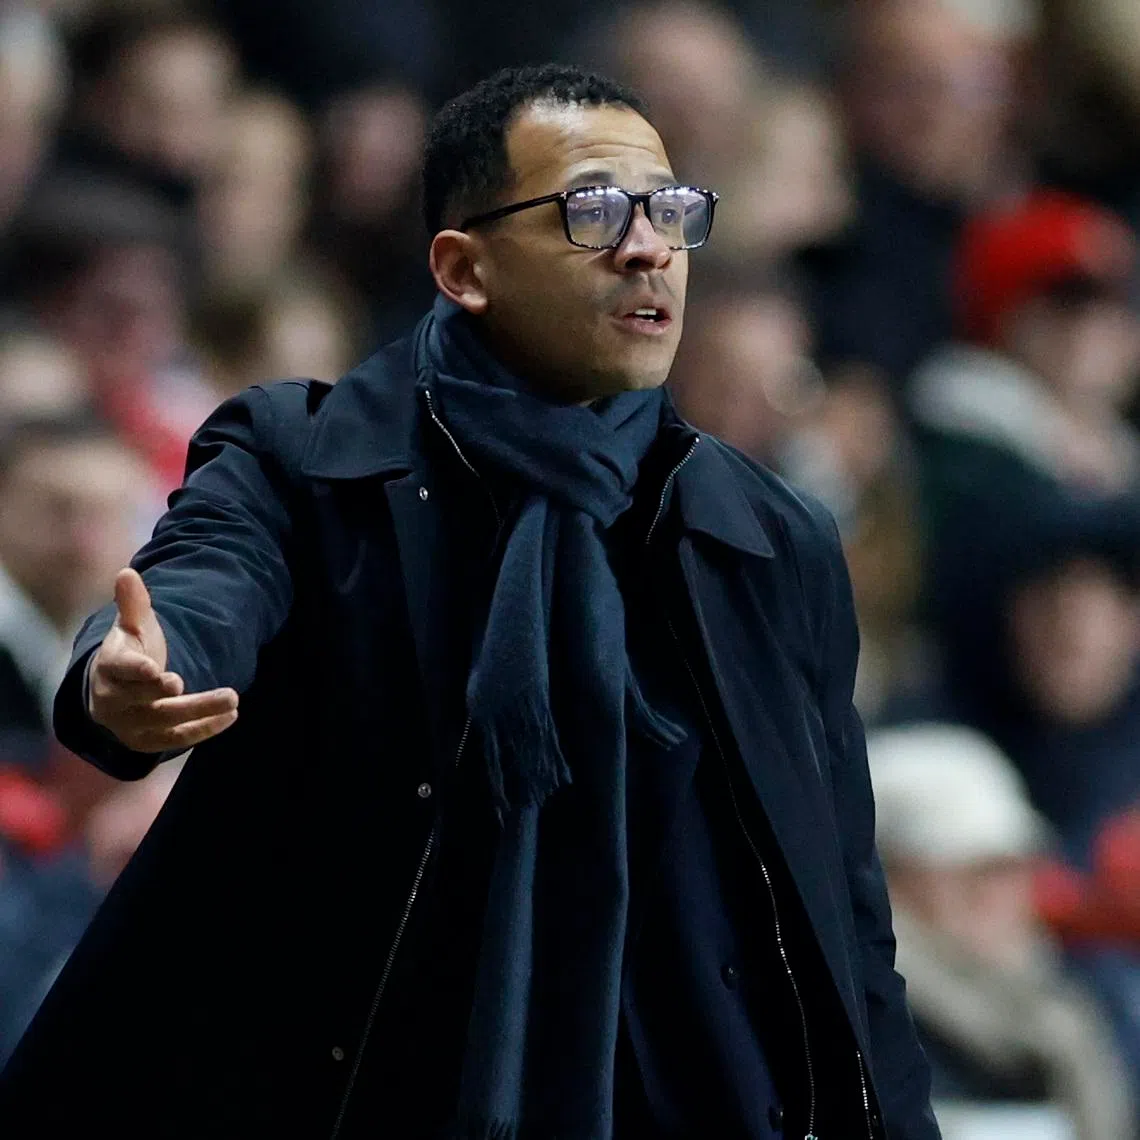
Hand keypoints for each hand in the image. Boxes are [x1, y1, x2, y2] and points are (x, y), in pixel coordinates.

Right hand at [88, 568, 238, 752]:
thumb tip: (126, 573)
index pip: (119, 670)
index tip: (156, 671)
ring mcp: (129, 725)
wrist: (115, 690)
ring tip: (233, 698)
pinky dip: (203, 730)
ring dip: (200, 711)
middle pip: (144, 700)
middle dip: (170, 694)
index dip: (136, 671)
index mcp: (108, 669)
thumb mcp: (132, 626)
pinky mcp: (147, 742)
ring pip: (165, 722)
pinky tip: (230, 716)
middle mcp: (114, 702)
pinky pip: (176, 739)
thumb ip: (133, 603)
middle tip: (195, 685)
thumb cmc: (129, 652)